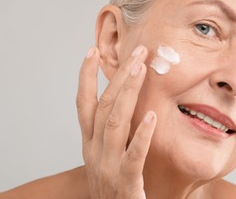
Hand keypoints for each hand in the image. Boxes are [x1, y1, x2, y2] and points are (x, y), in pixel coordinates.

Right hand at [76, 46, 155, 198]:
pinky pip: (133, 156)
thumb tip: (128, 106)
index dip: (85, 77)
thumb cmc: (115, 188)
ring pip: (115, 123)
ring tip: (141, 69)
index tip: (92, 50)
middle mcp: (94, 152)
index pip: (83, 104)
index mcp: (90, 145)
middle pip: (104, 105)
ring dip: (128, 93)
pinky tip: (152, 116)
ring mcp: (108, 168)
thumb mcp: (107, 158)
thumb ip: (113, 135)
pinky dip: (141, 135)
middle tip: (137, 51)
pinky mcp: (126, 184)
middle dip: (119, 75)